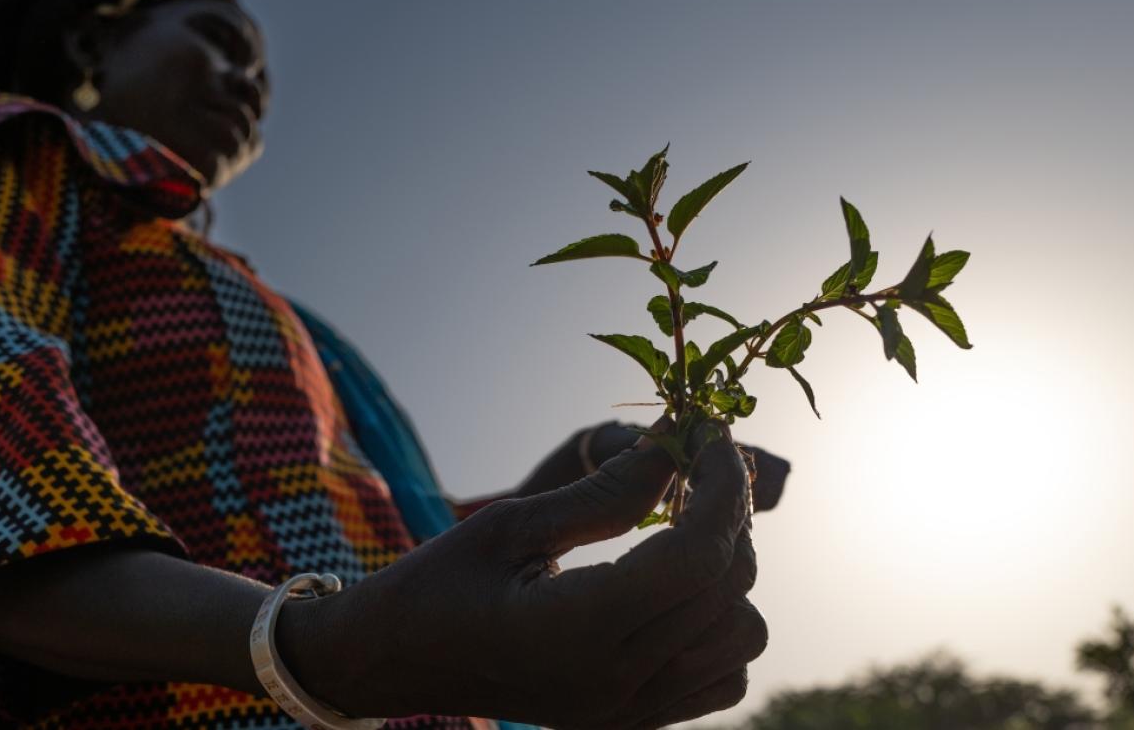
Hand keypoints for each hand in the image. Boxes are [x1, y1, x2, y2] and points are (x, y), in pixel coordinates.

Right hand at [279, 418, 764, 727]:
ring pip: (741, 637)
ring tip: (682, 528)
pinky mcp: (632, 721)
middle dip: (727, 513)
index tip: (709, 433)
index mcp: (573, 631)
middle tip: (694, 462)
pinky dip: (720, 627)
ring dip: (728, 574)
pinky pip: (722, 680)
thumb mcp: (509, 523)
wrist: (391, 663)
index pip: (694, 557)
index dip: (721, 486)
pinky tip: (677, 589)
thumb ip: (603, 491)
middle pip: (726, 589)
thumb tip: (678, 444)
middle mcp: (612, 682)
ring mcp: (626, 711)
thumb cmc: (435, 584)